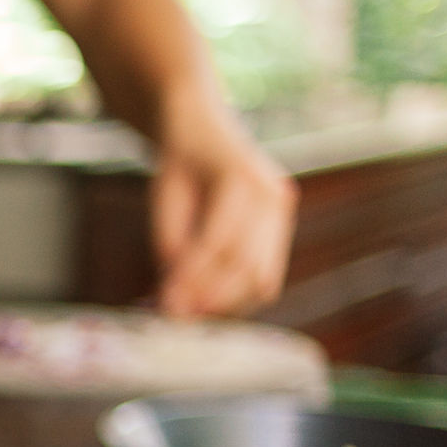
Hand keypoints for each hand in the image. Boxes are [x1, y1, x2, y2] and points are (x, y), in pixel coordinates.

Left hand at [150, 113, 294, 317]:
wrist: (203, 129)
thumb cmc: (177, 164)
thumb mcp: (163, 199)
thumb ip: (172, 245)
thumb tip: (175, 301)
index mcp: (239, 177)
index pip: (218, 243)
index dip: (193, 279)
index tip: (166, 306)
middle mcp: (270, 192)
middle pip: (246, 265)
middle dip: (210, 299)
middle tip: (176, 318)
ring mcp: (282, 208)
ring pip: (262, 277)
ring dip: (226, 303)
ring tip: (190, 313)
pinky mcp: (282, 224)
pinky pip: (266, 273)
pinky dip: (239, 294)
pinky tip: (210, 301)